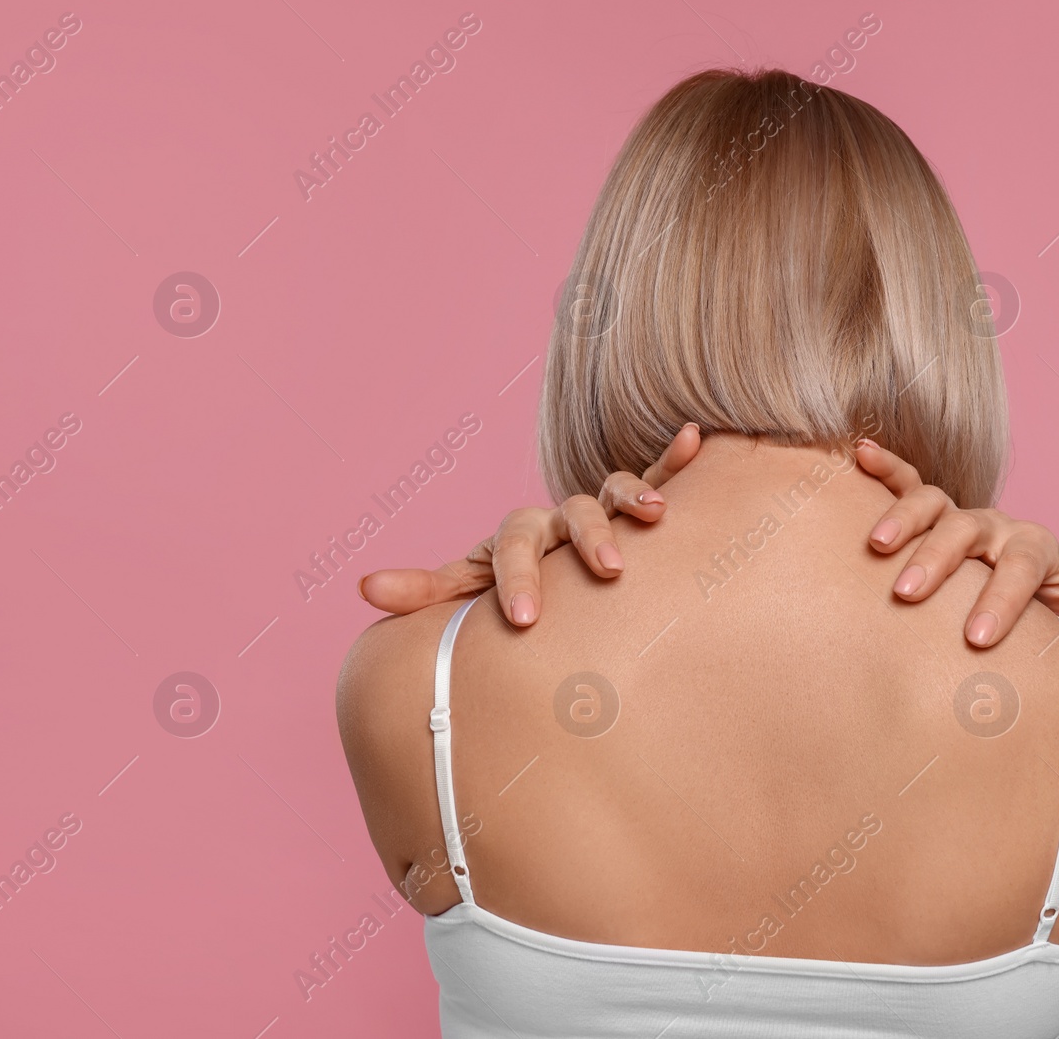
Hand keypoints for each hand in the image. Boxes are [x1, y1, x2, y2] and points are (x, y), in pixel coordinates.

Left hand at [359, 424, 702, 624]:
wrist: (549, 567)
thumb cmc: (510, 584)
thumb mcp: (468, 587)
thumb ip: (426, 589)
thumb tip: (363, 588)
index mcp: (519, 536)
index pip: (513, 545)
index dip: (518, 577)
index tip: (524, 620)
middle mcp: (560, 516)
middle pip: (570, 513)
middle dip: (588, 538)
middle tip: (607, 570)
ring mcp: (601, 509)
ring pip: (614, 491)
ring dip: (635, 494)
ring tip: (655, 516)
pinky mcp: (638, 507)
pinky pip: (659, 474)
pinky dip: (675, 457)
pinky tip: (696, 439)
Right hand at [853, 439, 1058, 648]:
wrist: (1028, 579)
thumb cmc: (1054, 602)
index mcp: (1035, 550)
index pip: (1022, 566)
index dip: (1002, 598)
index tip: (980, 638)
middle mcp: (995, 527)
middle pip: (968, 531)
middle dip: (938, 561)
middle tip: (908, 595)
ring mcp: (959, 517)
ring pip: (931, 505)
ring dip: (902, 520)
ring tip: (876, 548)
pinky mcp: (929, 513)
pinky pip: (905, 481)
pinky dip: (884, 466)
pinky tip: (859, 454)